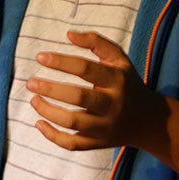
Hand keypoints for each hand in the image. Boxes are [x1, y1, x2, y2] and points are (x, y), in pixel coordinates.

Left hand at [26, 30, 164, 152]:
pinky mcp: (98, 143)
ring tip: (33, 100)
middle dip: (51, 89)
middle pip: (79, 97)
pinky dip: (53, 136)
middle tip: (30, 82)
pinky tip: (39, 123)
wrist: (148, 120)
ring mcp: (105, 126)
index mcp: (117, 80)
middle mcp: (112, 104)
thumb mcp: (119, 59)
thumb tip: (68, 34)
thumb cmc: (127, 83)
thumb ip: (96, 42)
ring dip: (48, 112)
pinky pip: (72, 144)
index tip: (40, 57)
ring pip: (73, 123)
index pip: (86, 68)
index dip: (61, 62)